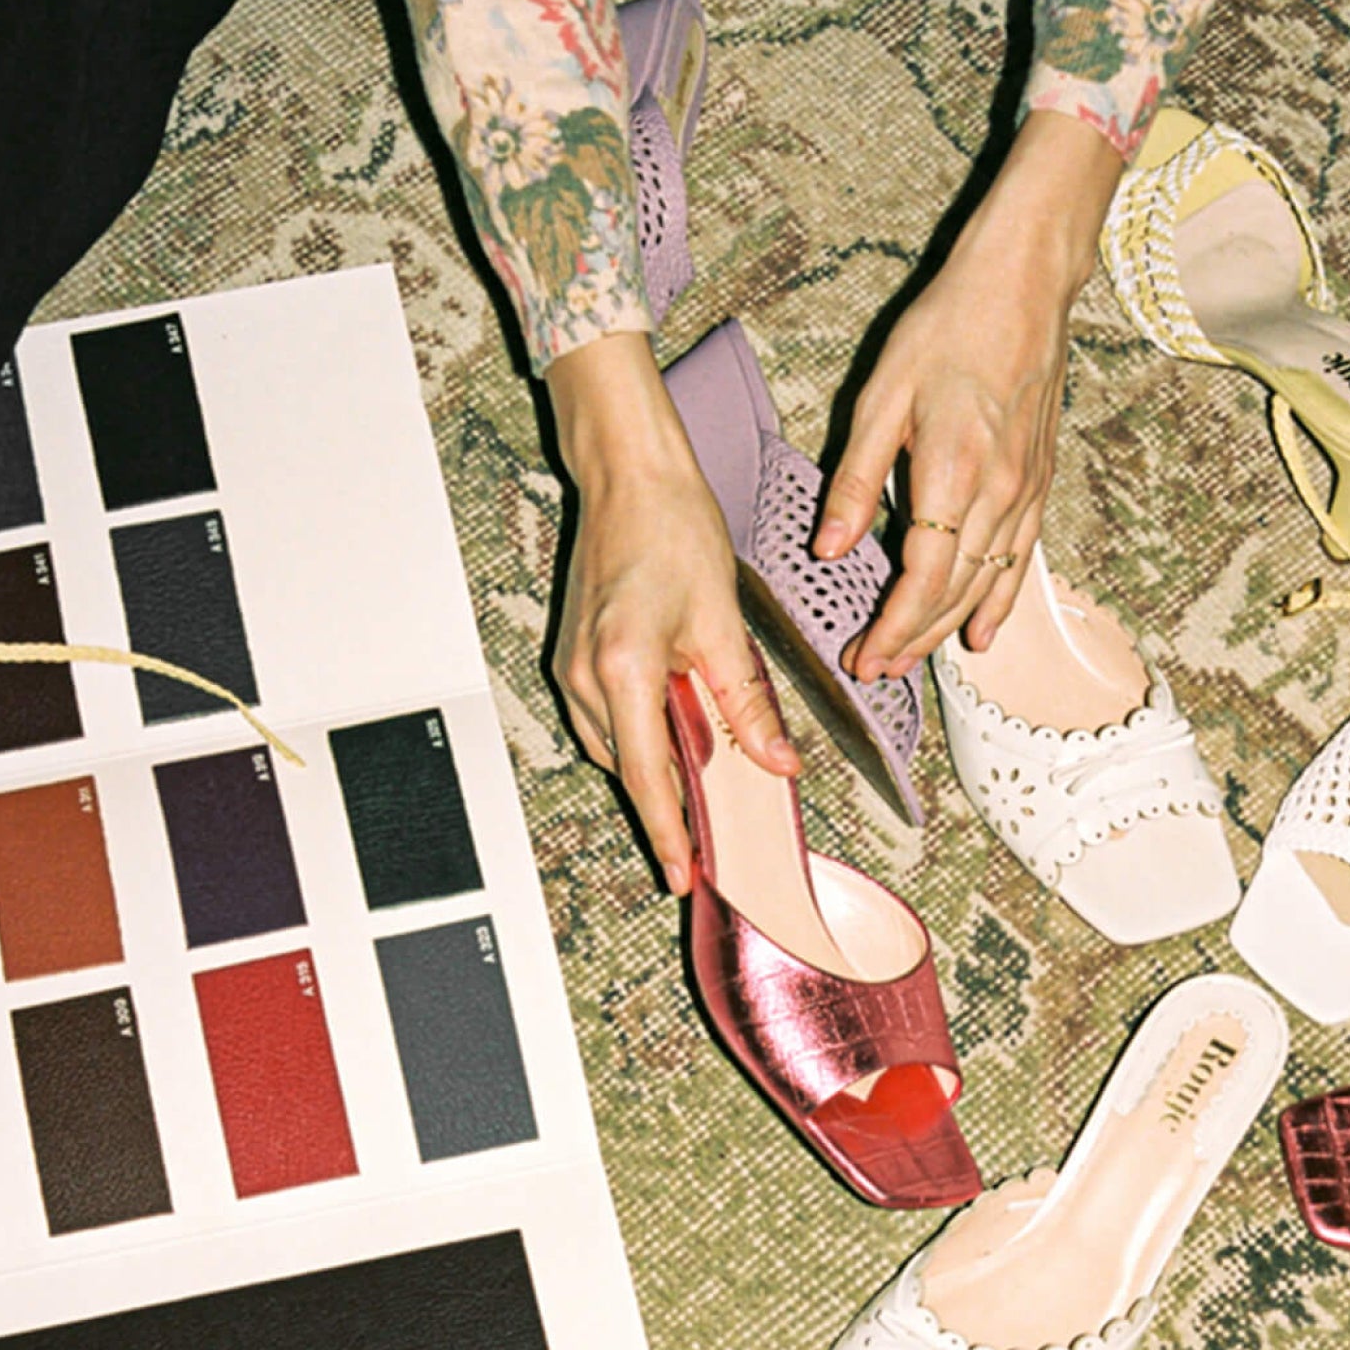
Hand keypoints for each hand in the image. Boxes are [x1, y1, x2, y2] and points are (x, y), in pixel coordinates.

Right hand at [547, 334, 796, 894]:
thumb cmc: (672, 528)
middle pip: (628, 768)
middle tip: (706, 846)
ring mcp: (573, 666)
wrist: (629, 475)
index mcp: (623, 667)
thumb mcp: (723, 621)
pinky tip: (675, 737)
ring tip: (699, 794)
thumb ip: (746, 701)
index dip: (666, 830)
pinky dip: (640, 737)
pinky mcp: (575, 657)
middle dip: (665, 809)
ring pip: (616, 747)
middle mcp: (586, 674)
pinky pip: (607, 719)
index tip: (682, 874)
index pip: (646, 774)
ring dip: (655, 771)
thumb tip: (776, 761)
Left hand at [814, 112, 1125, 681]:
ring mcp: (1025, 493)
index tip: (864, 657)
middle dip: (912, 641)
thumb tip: (830, 547)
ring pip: (986, 586)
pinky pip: (1019, 563)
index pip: (922, 579)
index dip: (892, 628)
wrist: (1024, 285)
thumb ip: (856, 479)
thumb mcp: (883, 396)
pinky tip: (980, 634)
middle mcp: (996, 494)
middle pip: (953, 595)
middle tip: (874, 670)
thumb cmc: (948, 328)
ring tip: (912, 660)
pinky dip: (999, 604)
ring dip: (947, 632)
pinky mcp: (1039, 485)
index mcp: (950, 472)